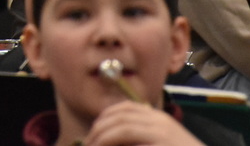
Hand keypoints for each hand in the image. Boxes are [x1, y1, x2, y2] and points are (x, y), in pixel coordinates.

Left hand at [87, 101, 204, 145]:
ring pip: (122, 124)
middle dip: (99, 126)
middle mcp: (159, 120)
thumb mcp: (158, 143)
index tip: (94, 131)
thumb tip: (113, 141)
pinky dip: (111, 140)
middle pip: (121, 113)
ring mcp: (162, 130)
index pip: (126, 108)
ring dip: (101, 135)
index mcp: (159, 119)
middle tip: (87, 142)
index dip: (105, 116)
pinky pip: (128, 134)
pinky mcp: (161, 139)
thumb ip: (140, 139)